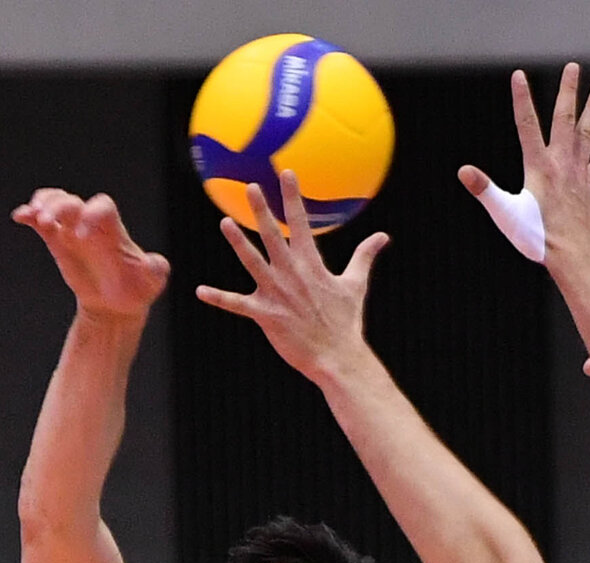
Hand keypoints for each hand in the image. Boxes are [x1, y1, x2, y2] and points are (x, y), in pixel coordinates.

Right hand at [12, 190, 168, 321]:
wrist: (117, 305)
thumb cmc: (138, 289)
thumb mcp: (153, 281)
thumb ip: (156, 269)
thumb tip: (154, 263)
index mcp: (114, 231)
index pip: (103, 206)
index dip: (92, 212)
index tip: (84, 234)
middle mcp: (92, 225)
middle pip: (73, 201)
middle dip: (59, 206)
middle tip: (49, 220)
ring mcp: (73, 231)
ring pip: (56, 204)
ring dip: (43, 205)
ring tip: (38, 218)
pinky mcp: (58, 241)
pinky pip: (41, 222)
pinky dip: (29, 215)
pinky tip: (21, 218)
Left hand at [195, 171, 388, 379]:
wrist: (338, 357)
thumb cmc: (346, 322)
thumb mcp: (356, 285)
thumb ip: (364, 257)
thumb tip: (382, 236)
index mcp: (312, 265)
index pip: (301, 224)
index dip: (293, 197)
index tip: (286, 174)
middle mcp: (292, 274)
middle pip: (273, 236)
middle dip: (262, 210)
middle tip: (250, 186)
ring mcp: (277, 294)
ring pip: (253, 262)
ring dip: (238, 243)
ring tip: (225, 222)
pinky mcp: (266, 315)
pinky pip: (238, 304)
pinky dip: (220, 298)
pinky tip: (201, 291)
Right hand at [458, 62, 589, 267]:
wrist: (572, 256)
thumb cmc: (537, 239)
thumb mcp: (506, 214)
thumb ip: (485, 189)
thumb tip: (464, 172)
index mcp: (539, 166)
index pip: (527, 124)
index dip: (522, 99)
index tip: (519, 76)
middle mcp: (561, 164)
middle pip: (565, 119)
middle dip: (568, 92)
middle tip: (573, 67)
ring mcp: (579, 174)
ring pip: (588, 134)